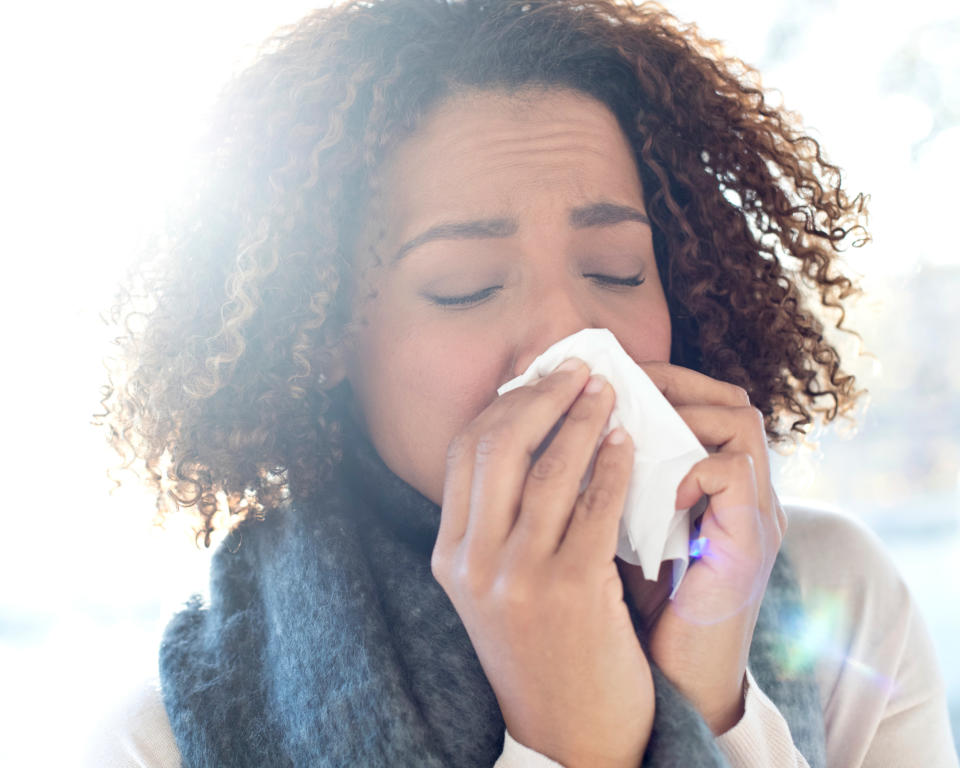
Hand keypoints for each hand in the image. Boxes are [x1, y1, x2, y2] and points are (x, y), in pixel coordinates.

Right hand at [432, 360, 654, 767]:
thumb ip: (499, 522)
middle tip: (576, 371)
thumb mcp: (497, 587)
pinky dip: (613, 463)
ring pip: (549, 467)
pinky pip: (596, 503)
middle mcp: (473, 562)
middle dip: (540, 397)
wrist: (571, 734)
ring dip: (582, 418)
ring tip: (607, 393)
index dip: (503, 406)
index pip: (464, 454)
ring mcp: (519, 577)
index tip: (538, 379)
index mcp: (448, 556)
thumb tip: (531, 435)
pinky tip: (628, 443)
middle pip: (498, 447)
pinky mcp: (572, 590)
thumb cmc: (542, 650)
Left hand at [618, 363, 786, 733]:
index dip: (660, 379)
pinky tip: (647, 486)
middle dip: (669, 382)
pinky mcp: (752, 546)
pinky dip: (688, 467)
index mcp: (717, 488)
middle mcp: (747, 494)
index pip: (708, 400)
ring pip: (741, 420)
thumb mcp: (618, 532)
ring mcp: (757, 517)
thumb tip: (554, 433)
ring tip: (623, 424)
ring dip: (677, 413)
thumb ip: (608, 486)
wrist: (676, 686)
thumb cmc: (637, 609)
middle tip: (610, 385)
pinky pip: (734, 471)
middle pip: (732, 398)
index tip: (601, 377)